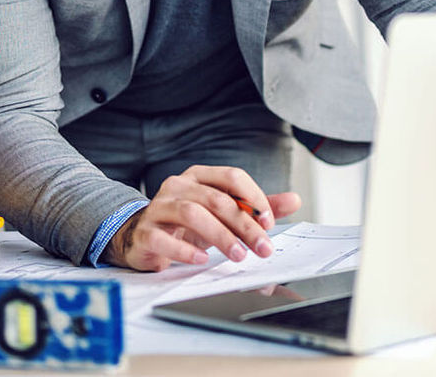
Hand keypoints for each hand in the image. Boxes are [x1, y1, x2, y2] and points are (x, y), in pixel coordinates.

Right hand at [103, 165, 300, 271]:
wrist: (141, 236)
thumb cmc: (186, 223)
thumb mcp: (222, 211)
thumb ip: (255, 207)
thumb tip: (294, 200)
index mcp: (199, 176)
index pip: (231, 177)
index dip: (253, 198)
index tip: (269, 223)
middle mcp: (178, 186)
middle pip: (216, 199)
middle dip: (244, 225)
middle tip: (263, 248)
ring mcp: (159, 207)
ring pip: (192, 214)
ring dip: (220, 236)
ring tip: (238, 256)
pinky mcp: (145, 232)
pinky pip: (164, 238)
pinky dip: (185, 250)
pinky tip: (202, 259)